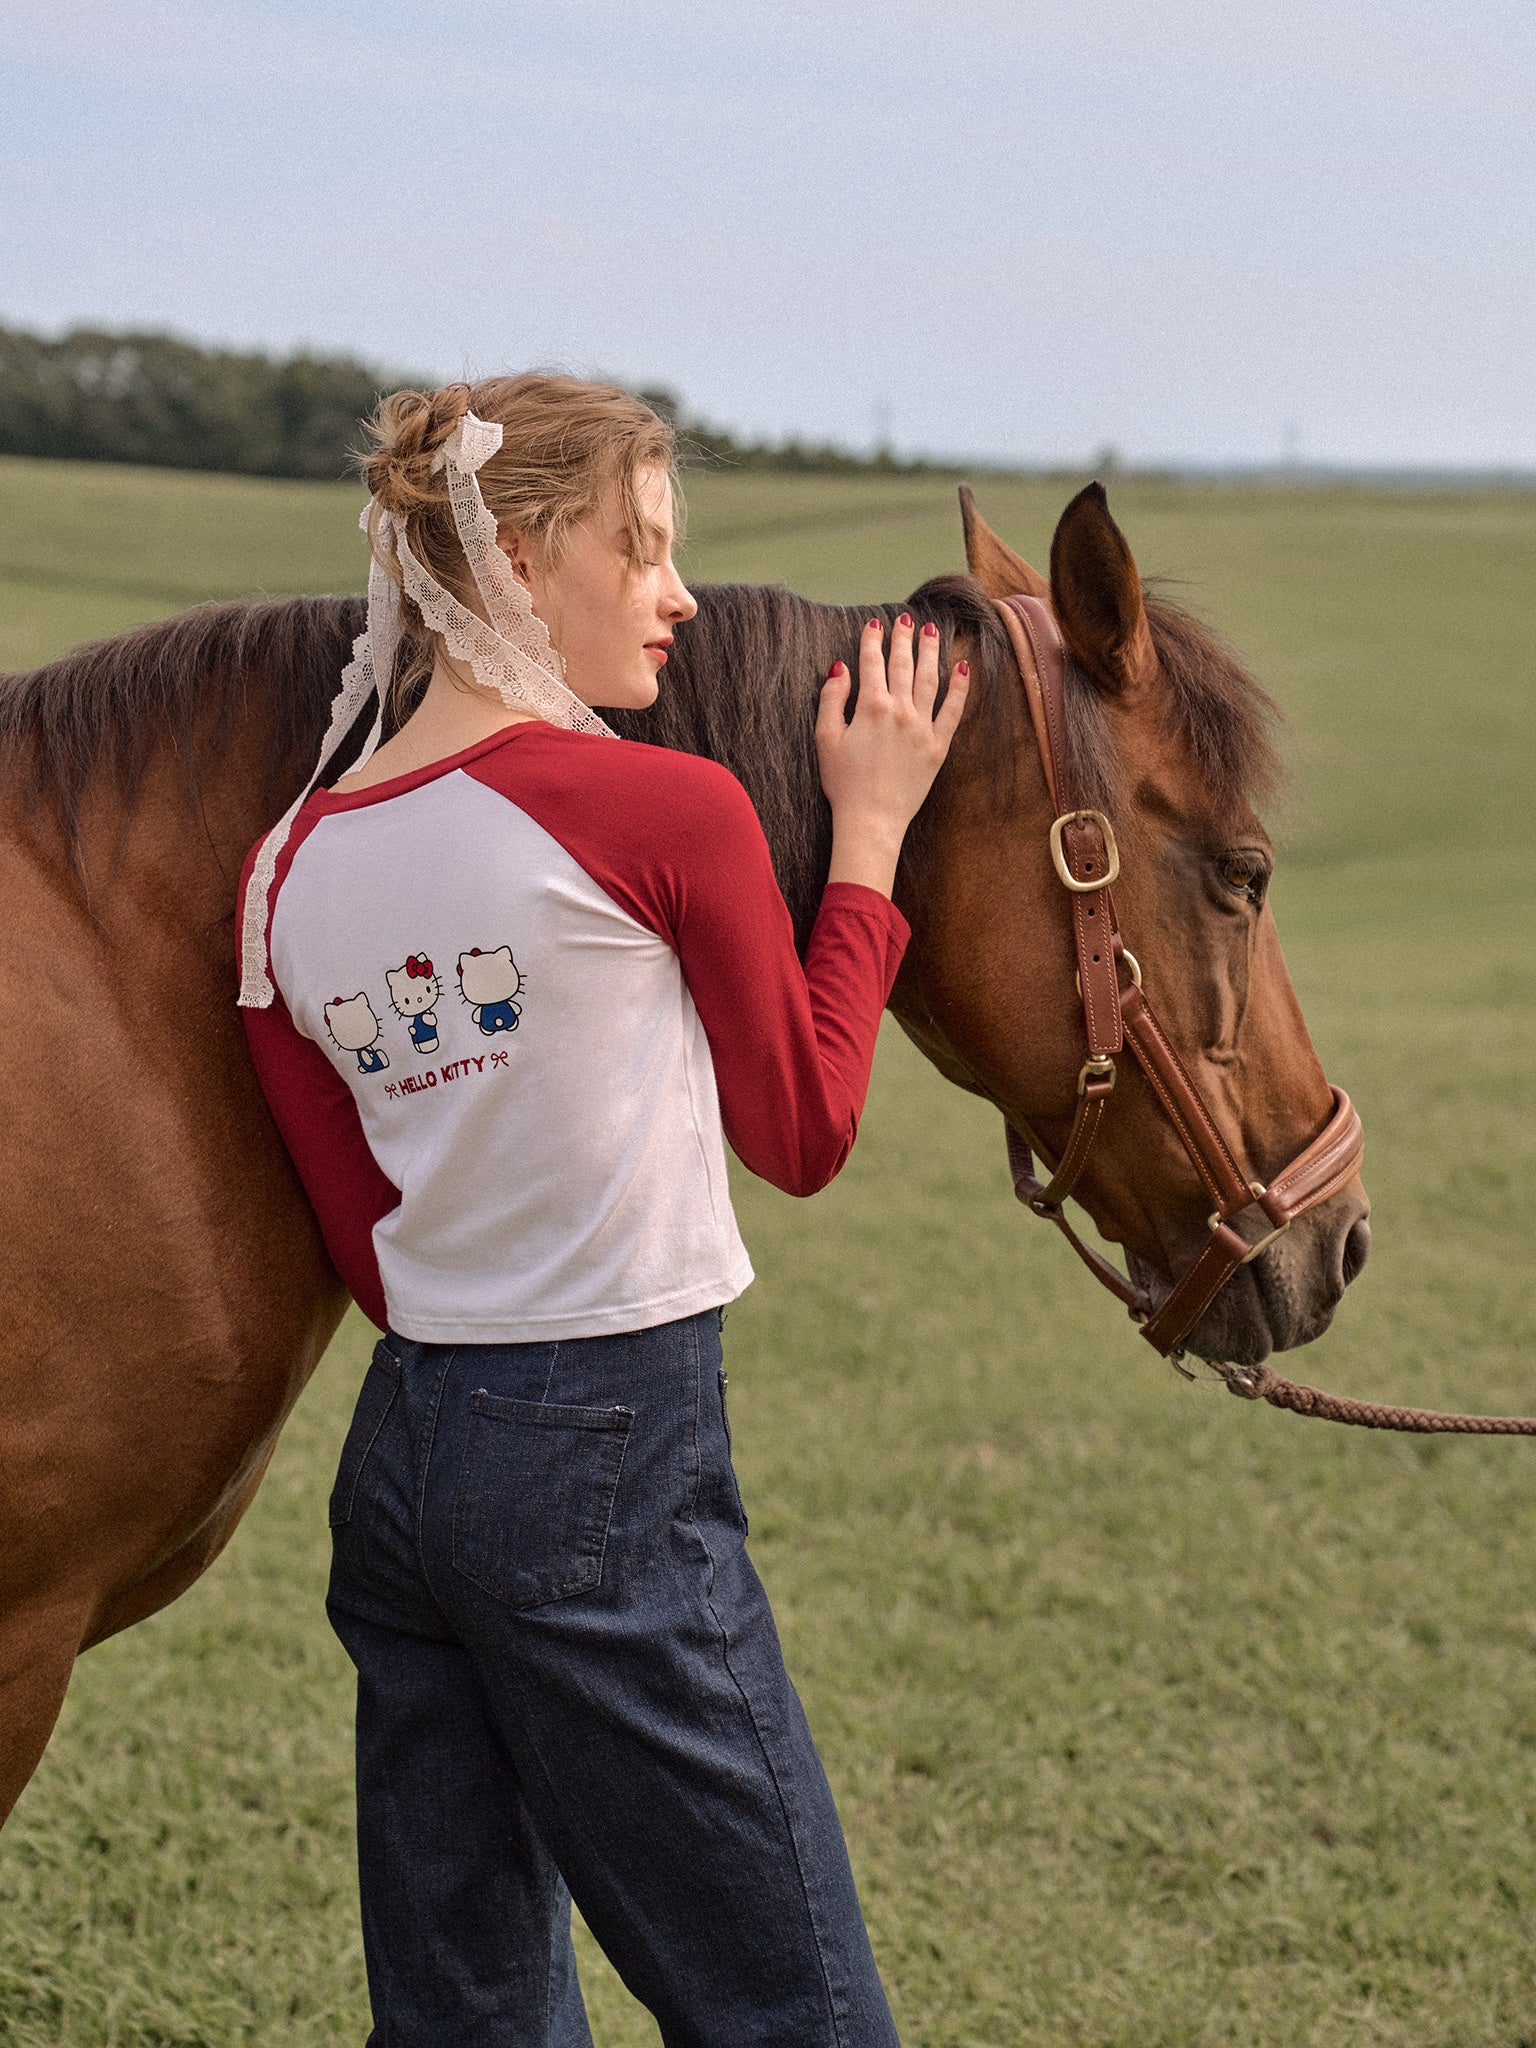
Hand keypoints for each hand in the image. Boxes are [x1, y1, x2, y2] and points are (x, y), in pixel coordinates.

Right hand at [816, 614, 969, 896]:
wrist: (871, 820)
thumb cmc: (843, 783)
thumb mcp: (826, 738)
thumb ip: (832, 699)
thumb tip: (840, 668)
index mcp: (870, 707)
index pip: (872, 663)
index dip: (872, 640)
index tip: (874, 624)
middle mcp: (900, 711)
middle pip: (903, 665)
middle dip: (903, 639)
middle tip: (906, 620)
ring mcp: (922, 727)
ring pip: (929, 679)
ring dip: (930, 652)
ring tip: (932, 632)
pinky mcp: (938, 746)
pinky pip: (953, 711)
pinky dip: (959, 688)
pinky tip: (962, 668)